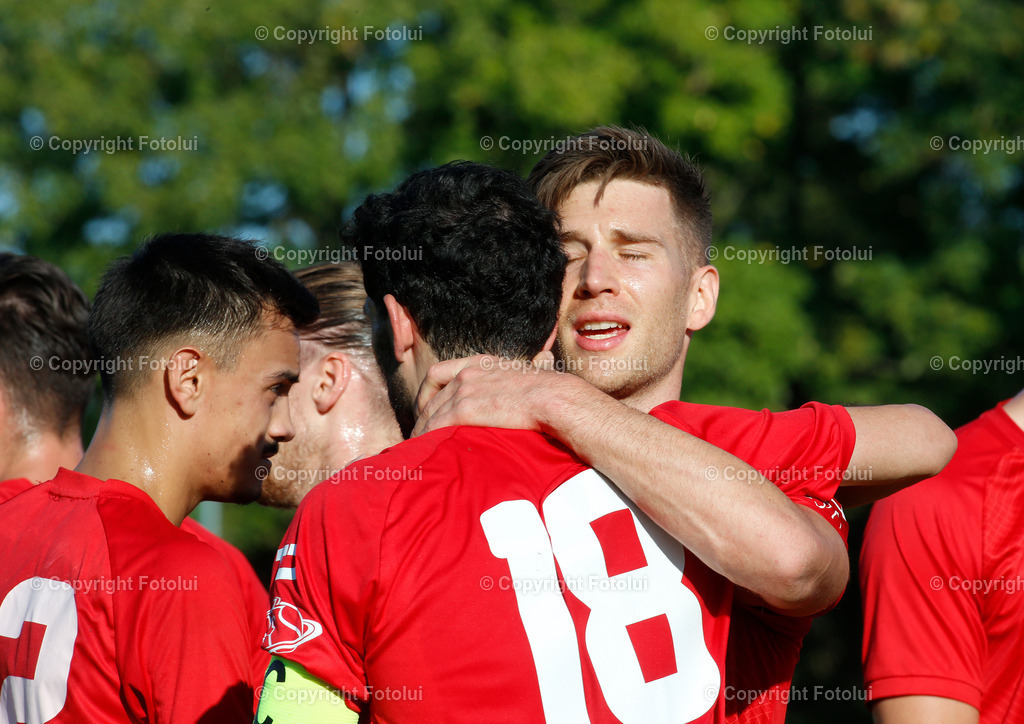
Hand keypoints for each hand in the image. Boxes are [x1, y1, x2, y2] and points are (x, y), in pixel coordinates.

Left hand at [412, 353, 566, 436]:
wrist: (553, 398)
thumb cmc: (550, 391)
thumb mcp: (530, 372)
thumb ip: (523, 371)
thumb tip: (540, 364)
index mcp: (480, 363)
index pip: (439, 372)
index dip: (426, 391)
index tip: (426, 407)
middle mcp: (467, 373)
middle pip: (430, 396)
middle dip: (421, 416)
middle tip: (419, 434)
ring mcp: (465, 390)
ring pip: (430, 412)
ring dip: (422, 431)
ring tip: (420, 448)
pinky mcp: (465, 409)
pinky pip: (436, 425)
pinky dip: (428, 438)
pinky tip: (427, 449)